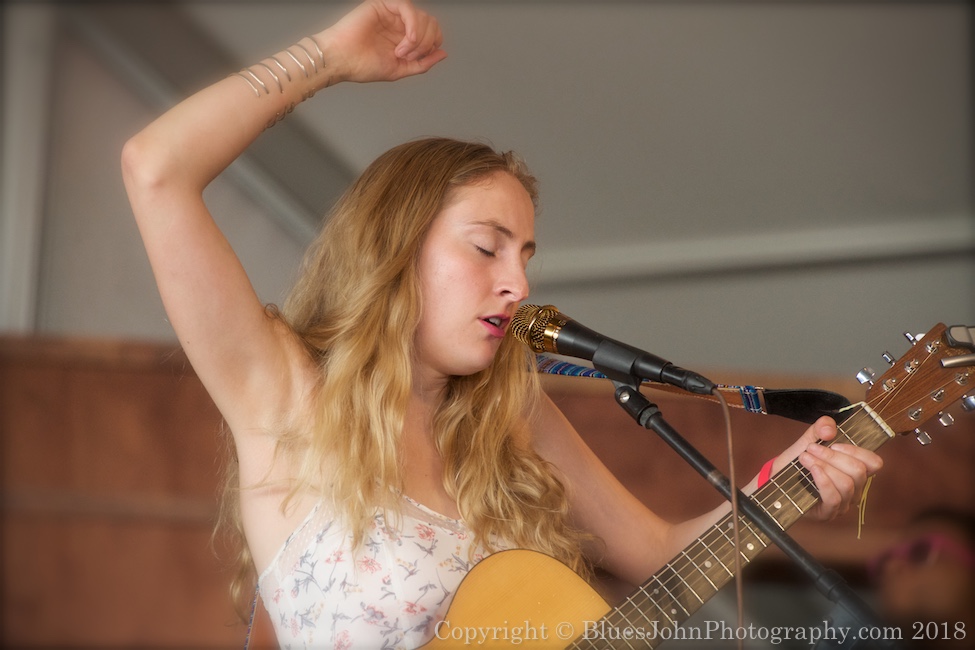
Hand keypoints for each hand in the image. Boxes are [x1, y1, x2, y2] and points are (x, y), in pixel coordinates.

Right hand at [321, 0, 446, 83]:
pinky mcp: (383, 4)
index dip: (433, 45)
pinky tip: (406, 40)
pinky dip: (413, 26)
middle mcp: (400, 24)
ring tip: (400, 52)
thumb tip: (443, 54)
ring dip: (418, 39)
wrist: (341, 61)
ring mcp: (392, 13)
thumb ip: (423, 63)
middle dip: (425, 44)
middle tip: (407, 57)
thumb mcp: (400, 69)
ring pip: (423, 17)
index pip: (433, 33)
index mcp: (404, 37)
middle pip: (431, 24)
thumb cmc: (362, 66)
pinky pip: (408, 8)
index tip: (418, 59)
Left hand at [774, 416, 883, 520]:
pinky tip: (812, 470)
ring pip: (846, 484)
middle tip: (811, 448)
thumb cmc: (797, 462)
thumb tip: (829, 429)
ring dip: (824, 466)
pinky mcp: (828, 512)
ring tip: (805, 458)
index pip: (874, 463)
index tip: (834, 444)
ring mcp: (843, 503)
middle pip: (858, 471)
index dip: (856, 451)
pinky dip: (823, 481)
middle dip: (832, 456)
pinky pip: (834, 497)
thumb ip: (820, 429)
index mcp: (854, 471)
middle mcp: (854, 489)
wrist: (776, 479)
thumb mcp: (808, 441)